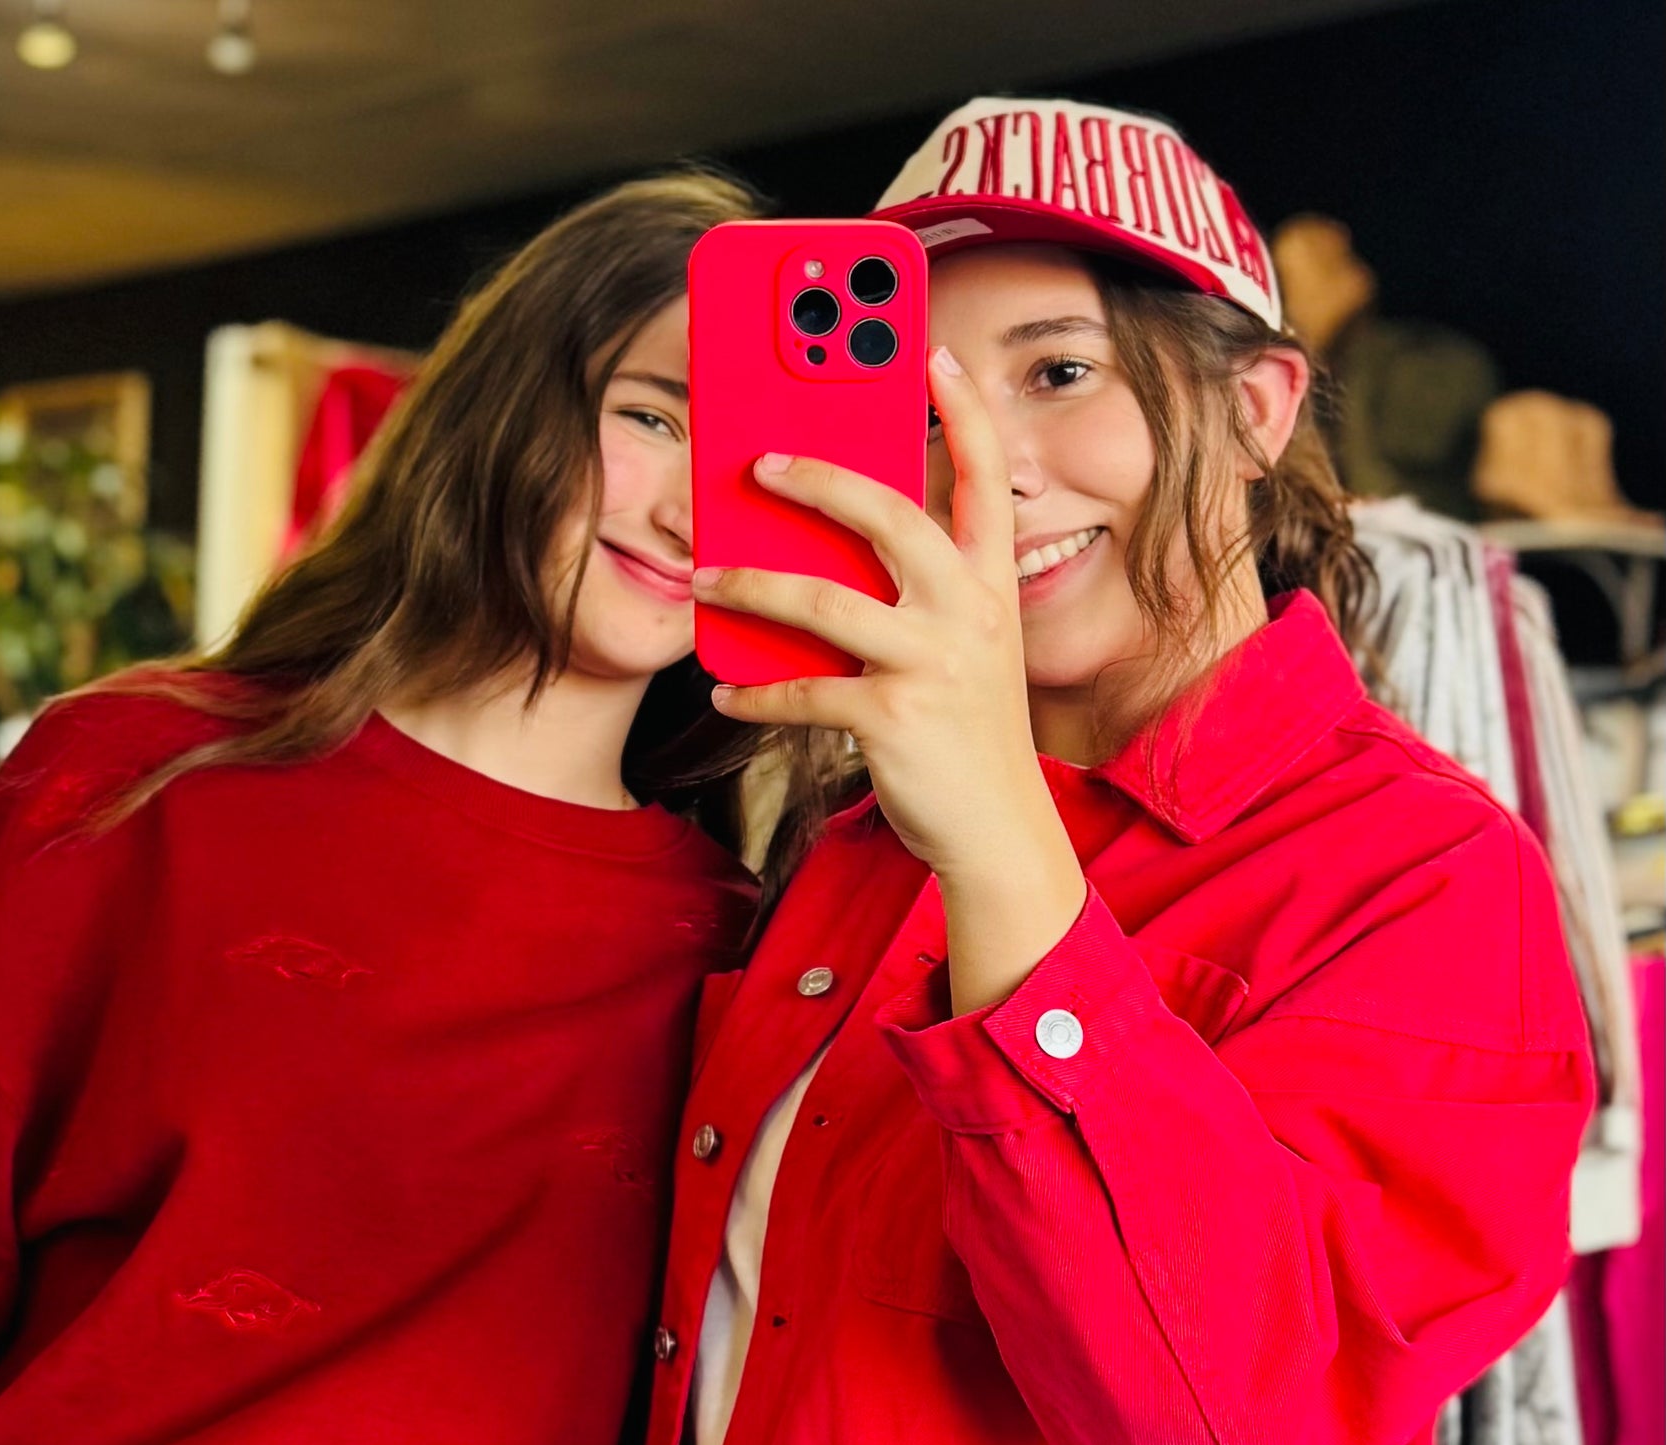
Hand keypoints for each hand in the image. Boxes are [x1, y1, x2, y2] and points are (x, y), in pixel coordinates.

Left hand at [695, 347, 1085, 1012]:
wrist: (996, 832)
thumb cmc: (967, 737)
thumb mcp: (960, 652)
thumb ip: (914, 600)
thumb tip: (825, 557)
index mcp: (988, 585)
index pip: (985, 478)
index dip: (962, 412)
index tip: (934, 353)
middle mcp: (968, 611)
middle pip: (889, 514)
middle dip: (820, 476)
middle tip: (762, 461)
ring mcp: (932, 664)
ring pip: (825, 600)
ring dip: (753, 584)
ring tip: (706, 577)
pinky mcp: (893, 719)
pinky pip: (804, 693)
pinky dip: (755, 692)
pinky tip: (724, 687)